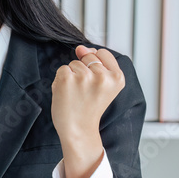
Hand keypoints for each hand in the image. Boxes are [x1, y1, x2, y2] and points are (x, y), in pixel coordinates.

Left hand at [51, 46, 124, 177]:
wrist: (78, 130)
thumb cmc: (89, 107)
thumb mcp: (104, 85)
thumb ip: (96, 62)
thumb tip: (80, 47)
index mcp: (117, 77)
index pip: (103, 53)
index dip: (96, 65)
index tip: (96, 83)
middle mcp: (103, 76)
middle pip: (88, 57)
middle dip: (84, 70)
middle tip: (86, 92)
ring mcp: (84, 77)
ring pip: (74, 63)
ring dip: (72, 76)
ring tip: (76, 95)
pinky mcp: (67, 79)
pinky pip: (62, 69)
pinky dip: (61, 80)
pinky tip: (67, 94)